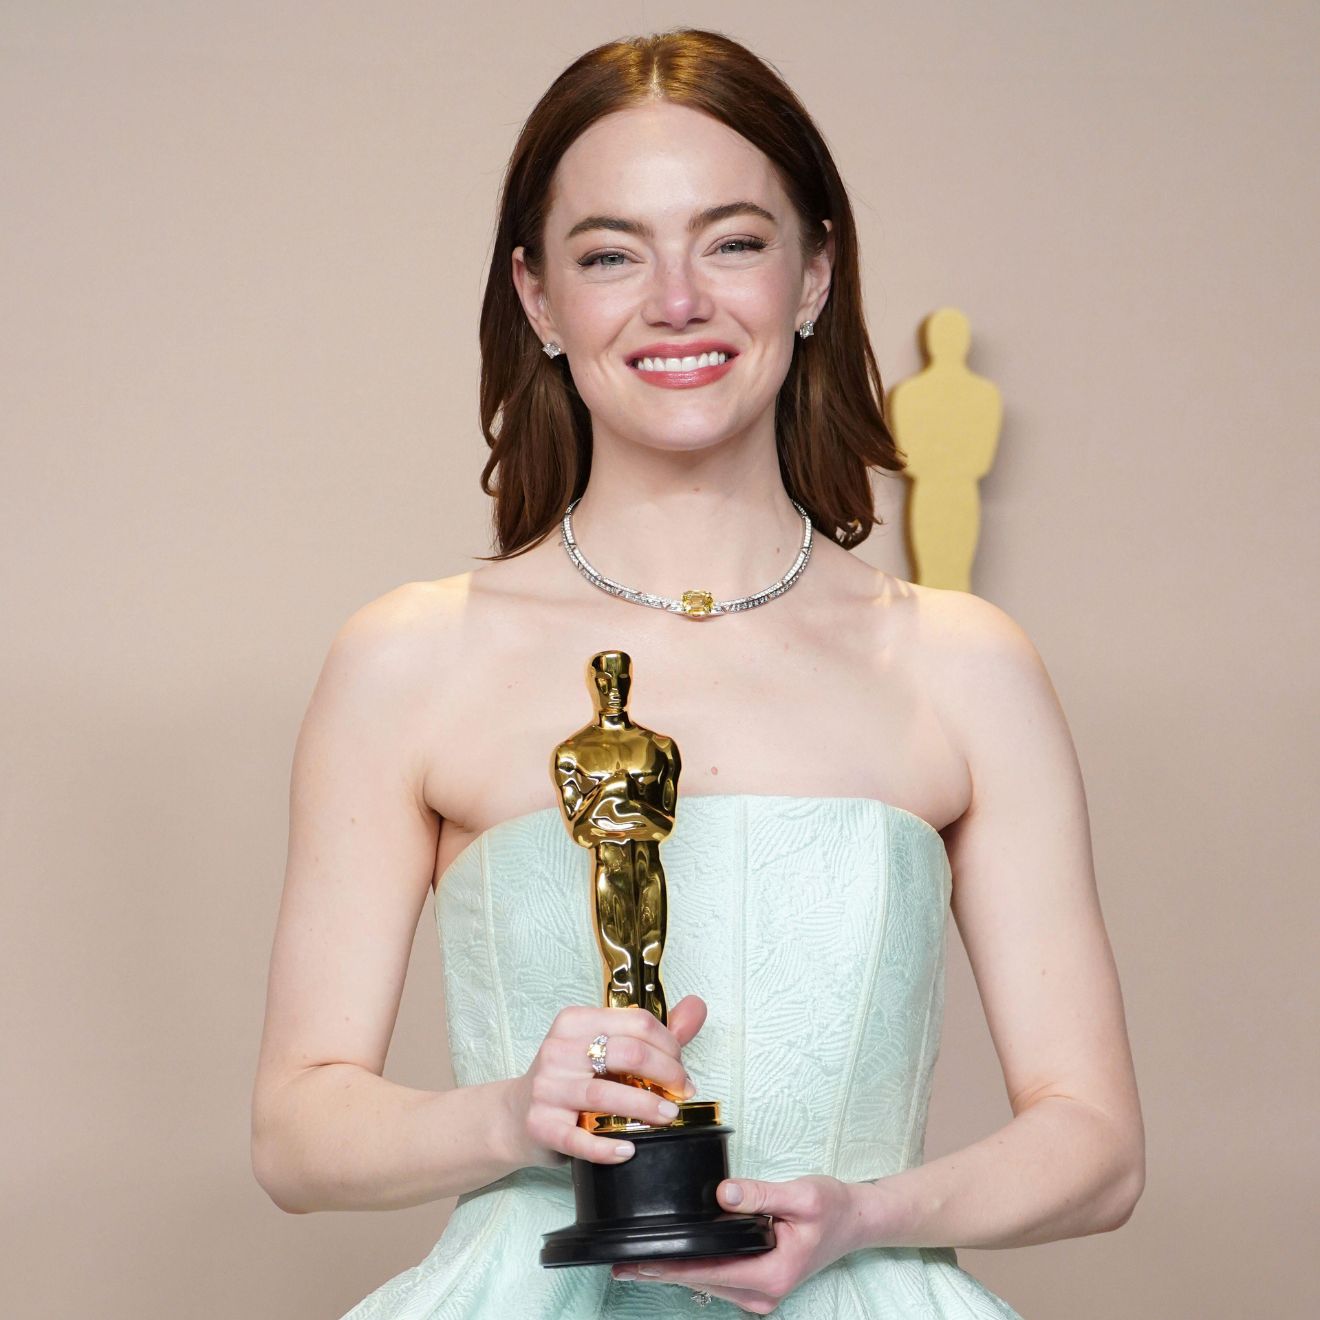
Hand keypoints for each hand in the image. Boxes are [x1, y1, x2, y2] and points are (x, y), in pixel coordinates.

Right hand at [501, 996, 706, 1168]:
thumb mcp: (604, 1048)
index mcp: (576, 1022)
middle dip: (666, 1074)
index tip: (681, 1070)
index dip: (670, 1046)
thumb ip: (652, 1033)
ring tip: (669, 1117)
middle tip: (681, 1093)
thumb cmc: (570, 1080)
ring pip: (606, 1094)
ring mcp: (547, 1087)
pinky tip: (629, 1150)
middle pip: (628, 1053)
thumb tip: (696, 1008)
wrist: (515, 1116)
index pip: (637, 1023)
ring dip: (646, 1107)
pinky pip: (579, 1138)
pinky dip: (607, 1147)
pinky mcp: (541, 1124)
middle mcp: (558, 1049)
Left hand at [611, 1174, 864, 1313]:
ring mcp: (760, 1294)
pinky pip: (718, 1278)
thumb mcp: (802, 1196)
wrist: (856, 1221)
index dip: (668, 1267)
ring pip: (707, 1282)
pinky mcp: (757, 1285)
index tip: (635, 1262)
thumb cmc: (832, 1207)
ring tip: (636, 1259)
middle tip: (620, 1261)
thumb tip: (722, 1193)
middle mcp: (762, 1294)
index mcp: (771, 1275)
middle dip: (662, 1271)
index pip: (707, 1272)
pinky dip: (693, 1268)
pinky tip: (672, 1256)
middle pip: (701, 1282)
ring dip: (674, 1271)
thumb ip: (760, 1194)